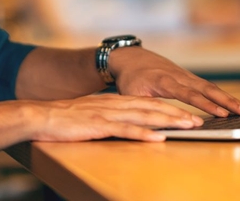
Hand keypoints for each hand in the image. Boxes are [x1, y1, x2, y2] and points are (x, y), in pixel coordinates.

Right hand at [24, 94, 203, 141]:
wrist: (40, 116)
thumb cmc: (65, 120)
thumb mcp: (93, 114)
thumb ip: (111, 117)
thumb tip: (128, 124)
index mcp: (115, 101)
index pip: (149, 104)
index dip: (171, 109)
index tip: (189, 115)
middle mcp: (115, 104)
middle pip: (153, 108)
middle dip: (178, 114)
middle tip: (199, 121)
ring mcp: (108, 114)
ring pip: (145, 116)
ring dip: (169, 121)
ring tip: (188, 126)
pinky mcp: (99, 125)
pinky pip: (126, 130)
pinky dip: (145, 133)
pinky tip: (159, 137)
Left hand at [109, 47, 239, 117]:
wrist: (131, 57)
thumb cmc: (130, 80)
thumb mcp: (131, 95)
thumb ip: (146, 109)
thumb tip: (158, 127)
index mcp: (165, 81)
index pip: (189, 95)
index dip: (205, 105)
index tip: (221, 115)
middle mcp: (180, 77)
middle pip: (207, 89)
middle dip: (227, 101)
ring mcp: (186, 76)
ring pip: (211, 87)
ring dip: (229, 99)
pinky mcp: (189, 78)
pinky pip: (208, 87)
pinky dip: (222, 95)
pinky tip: (234, 104)